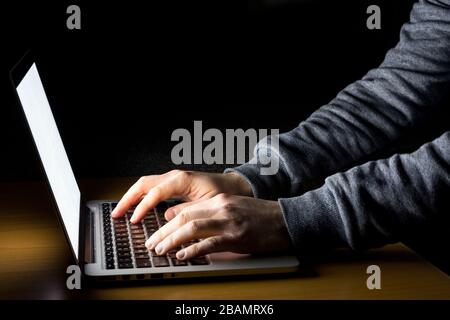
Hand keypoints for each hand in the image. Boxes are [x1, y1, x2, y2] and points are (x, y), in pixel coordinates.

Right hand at [111, 170, 252, 222]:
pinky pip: (152, 188)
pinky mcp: (174, 184)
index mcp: (181, 180)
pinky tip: (137, 207)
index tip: (134, 220)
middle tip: (117, 214)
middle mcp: (174, 176)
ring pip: (145, 185)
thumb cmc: (223, 193)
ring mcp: (173, 179)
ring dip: (132, 197)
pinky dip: (142, 197)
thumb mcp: (207, 204)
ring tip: (122, 211)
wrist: (234, 186)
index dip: (142, 207)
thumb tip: (167, 217)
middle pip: (143, 184)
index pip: (154, 192)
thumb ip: (188, 210)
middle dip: (128, 199)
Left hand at [145, 194, 291, 259]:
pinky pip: (209, 244)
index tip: (156, 232)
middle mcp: (221, 208)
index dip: (167, 222)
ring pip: (192, 228)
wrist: (286, 220)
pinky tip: (182, 256)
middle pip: (184, 217)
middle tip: (151, 243)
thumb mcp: (234, 209)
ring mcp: (229, 222)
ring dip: (172, 239)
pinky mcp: (237, 237)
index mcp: (220, 201)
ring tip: (160, 250)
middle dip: (163, 231)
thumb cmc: (261, 217)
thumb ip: (211, 212)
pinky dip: (193, 250)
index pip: (186, 209)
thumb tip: (189, 221)